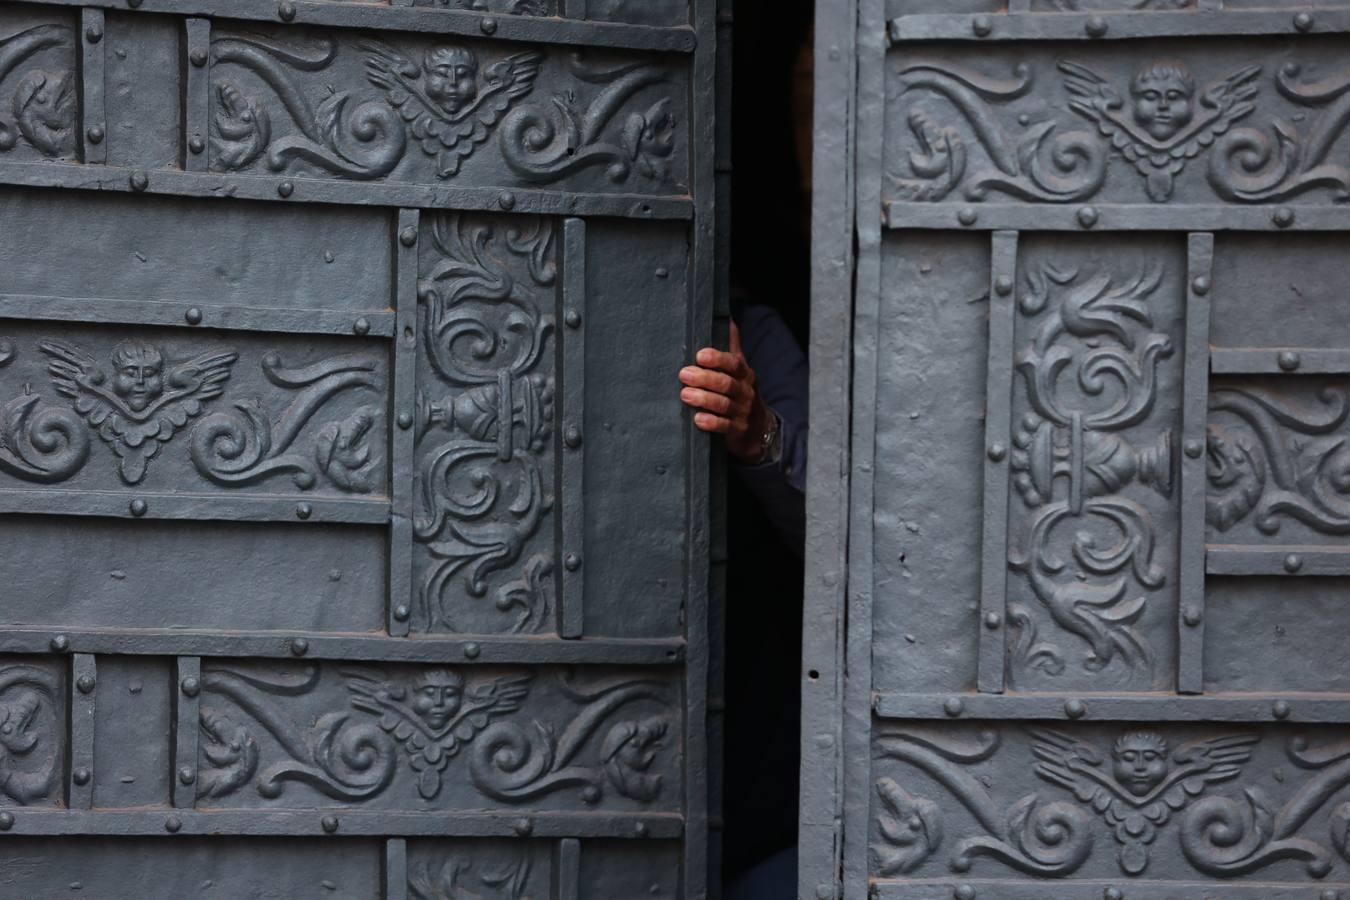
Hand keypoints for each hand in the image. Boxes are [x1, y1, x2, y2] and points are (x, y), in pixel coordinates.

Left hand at [679, 321, 771, 462]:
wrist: (760, 428)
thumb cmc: (741, 393)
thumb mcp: (740, 370)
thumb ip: (732, 347)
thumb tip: (728, 318)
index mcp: (744, 374)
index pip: (733, 363)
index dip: (718, 358)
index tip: (700, 355)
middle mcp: (745, 392)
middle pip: (727, 383)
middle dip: (705, 378)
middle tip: (684, 374)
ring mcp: (742, 412)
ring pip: (724, 404)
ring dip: (704, 399)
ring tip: (685, 394)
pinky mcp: (737, 430)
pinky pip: (725, 427)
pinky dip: (712, 423)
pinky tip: (698, 419)